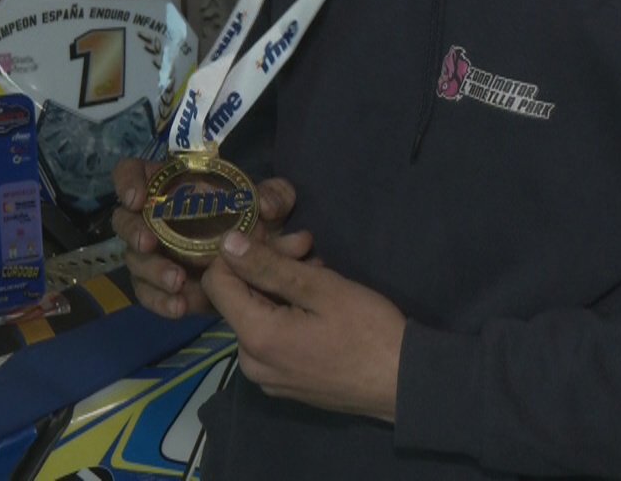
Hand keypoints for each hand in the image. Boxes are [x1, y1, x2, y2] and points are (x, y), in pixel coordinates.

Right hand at [110, 157, 303, 319]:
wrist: (262, 263)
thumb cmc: (257, 219)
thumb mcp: (273, 202)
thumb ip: (275, 196)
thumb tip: (266, 207)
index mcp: (171, 186)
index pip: (132, 172)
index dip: (127, 182)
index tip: (138, 200)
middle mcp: (155, 219)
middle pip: (124, 221)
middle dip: (134, 232)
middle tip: (150, 244)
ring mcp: (155, 255)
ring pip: (136, 261)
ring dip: (152, 271)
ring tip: (178, 281)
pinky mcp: (162, 287)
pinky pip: (149, 295)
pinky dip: (161, 302)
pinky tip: (180, 307)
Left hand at [202, 231, 406, 422]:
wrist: (403, 384)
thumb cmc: (368, 331)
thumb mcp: (322, 289)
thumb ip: (269, 266)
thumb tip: (227, 243)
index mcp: (255, 338)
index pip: (217, 282)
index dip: (241, 252)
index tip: (277, 237)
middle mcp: (250, 362)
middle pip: (239, 298)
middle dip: (268, 266)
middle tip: (309, 247)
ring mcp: (267, 377)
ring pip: (257, 315)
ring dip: (281, 287)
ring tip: (320, 271)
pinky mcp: (284, 383)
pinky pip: (271, 338)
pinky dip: (287, 313)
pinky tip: (319, 302)